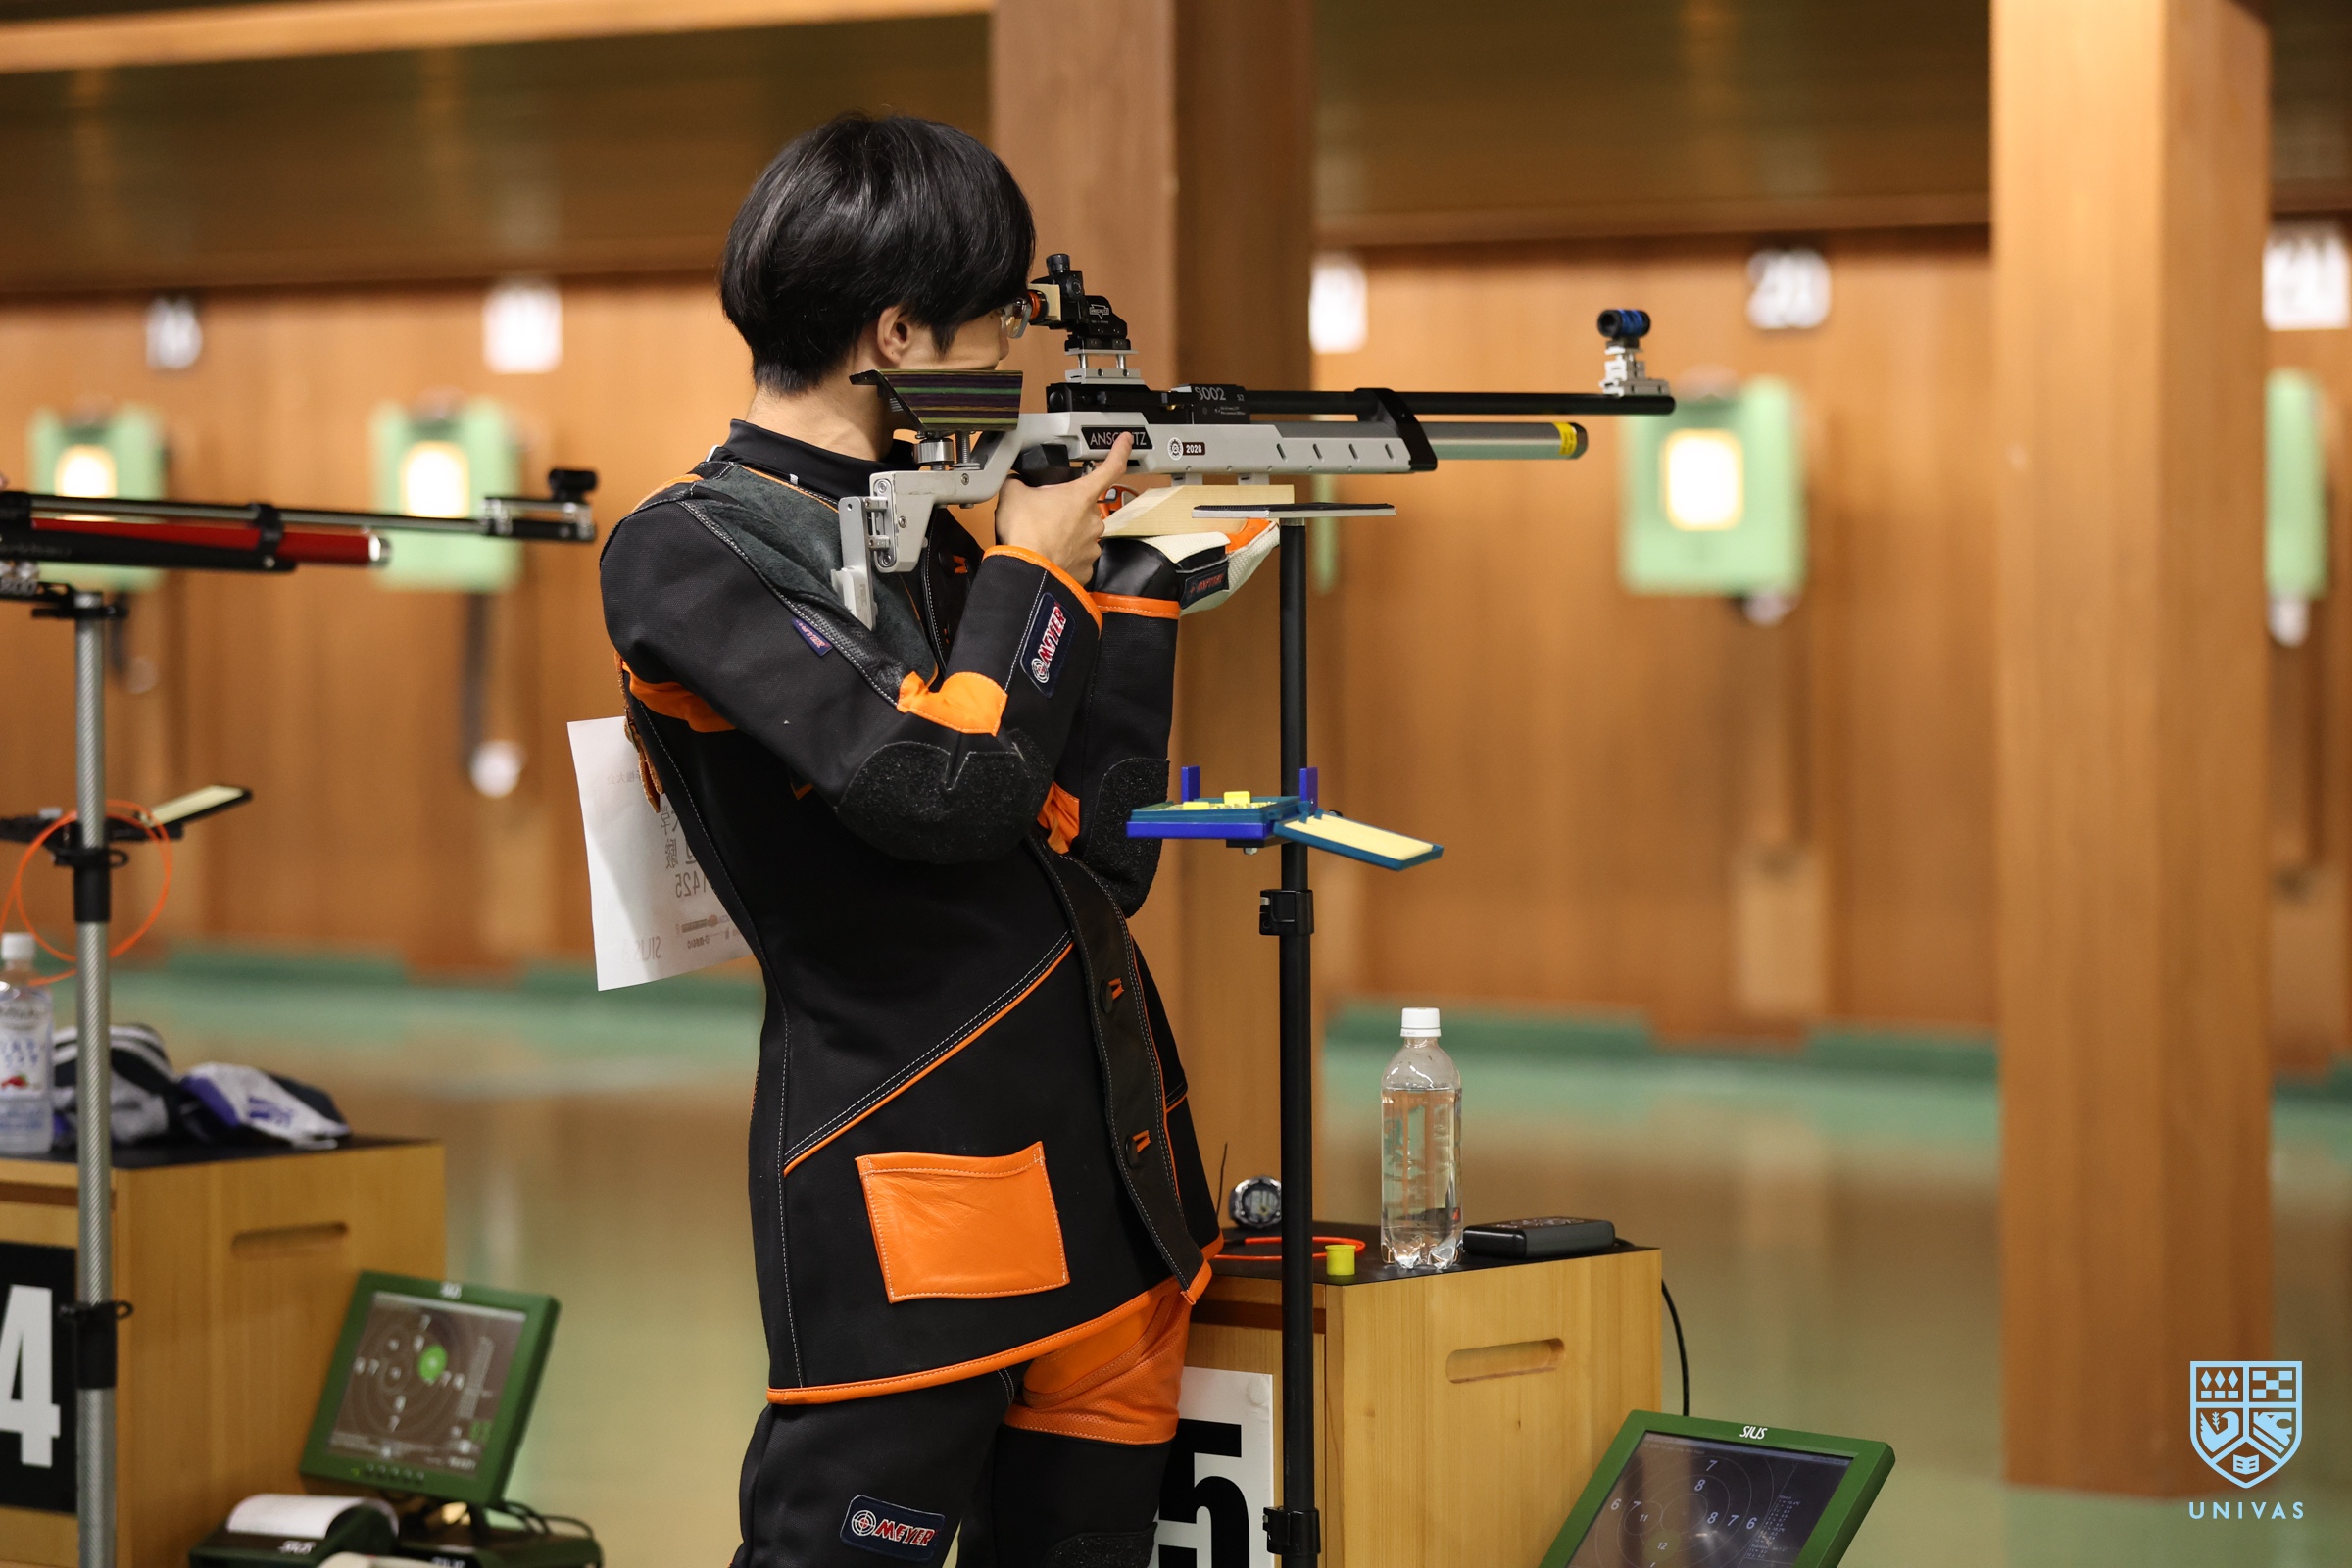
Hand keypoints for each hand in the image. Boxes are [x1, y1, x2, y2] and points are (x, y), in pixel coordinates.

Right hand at [993, 433, 1130, 582]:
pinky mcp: (1086, 569)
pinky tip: (1047, 556)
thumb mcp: (1013, 494)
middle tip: (1043, 515)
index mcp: (1081, 496)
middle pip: (1083, 508)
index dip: (1120, 451)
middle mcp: (1093, 521)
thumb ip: (1018, 482)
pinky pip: (1077, 557)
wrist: (1027, 573)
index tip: (1126, 441)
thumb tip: (1015, 483)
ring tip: (1041, 539)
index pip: (1110, 467)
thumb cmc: (1025, 533)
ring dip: (1065, 534)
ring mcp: (1092, 546)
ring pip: (1080, 534)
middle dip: (1066, 509)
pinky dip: (1064, 556)